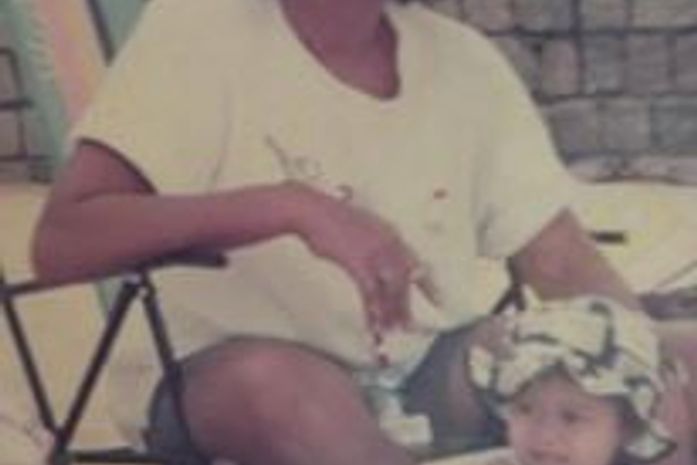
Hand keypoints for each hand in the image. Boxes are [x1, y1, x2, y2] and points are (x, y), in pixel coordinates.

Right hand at [286, 182, 439, 332]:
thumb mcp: (361, 227)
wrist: (311, 210)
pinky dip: (372, 309)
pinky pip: (370, 292)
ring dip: (390, 313)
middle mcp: (389, 244)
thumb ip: (374, 243)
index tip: (432, 301)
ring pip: (390, 289)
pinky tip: (372, 321)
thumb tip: (376, 262)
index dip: (424, 285)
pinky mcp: (359, 262)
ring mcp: (375, 253)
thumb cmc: (330, 219)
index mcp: (391, 235)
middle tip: (406, 325)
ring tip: (390, 329)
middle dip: (404, 306)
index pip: (414, 264)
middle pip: (403, 281)